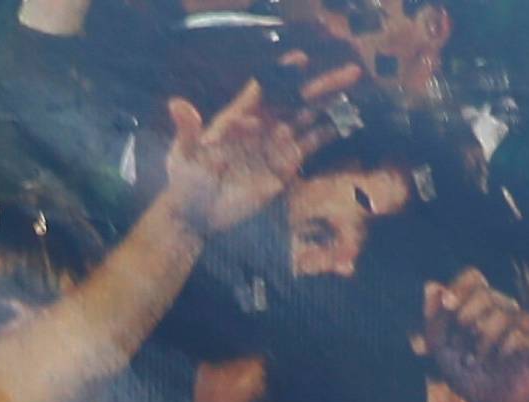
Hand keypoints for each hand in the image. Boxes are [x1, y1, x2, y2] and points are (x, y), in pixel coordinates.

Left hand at [162, 66, 358, 236]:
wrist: (198, 214)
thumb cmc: (187, 180)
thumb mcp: (184, 153)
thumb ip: (187, 129)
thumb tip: (176, 105)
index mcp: (241, 115)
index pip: (267, 87)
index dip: (284, 73)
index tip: (301, 60)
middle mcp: (263, 125)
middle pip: (296, 99)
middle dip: (321, 84)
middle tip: (348, 70)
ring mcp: (275, 146)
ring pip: (308, 120)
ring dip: (330, 105)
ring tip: (353, 91)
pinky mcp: (283, 169)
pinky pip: (308, 148)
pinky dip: (326, 135)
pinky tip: (345, 123)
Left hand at [422, 269, 528, 401]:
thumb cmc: (465, 373)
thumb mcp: (440, 348)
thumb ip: (433, 318)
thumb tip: (432, 287)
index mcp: (478, 304)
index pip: (473, 277)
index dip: (459, 287)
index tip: (447, 305)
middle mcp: (500, 307)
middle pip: (485, 294)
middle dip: (466, 319)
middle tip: (459, 344)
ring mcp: (520, 323)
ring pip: (502, 314)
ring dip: (482, 342)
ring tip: (474, 360)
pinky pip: (519, 335)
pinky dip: (503, 350)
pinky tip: (497, 362)